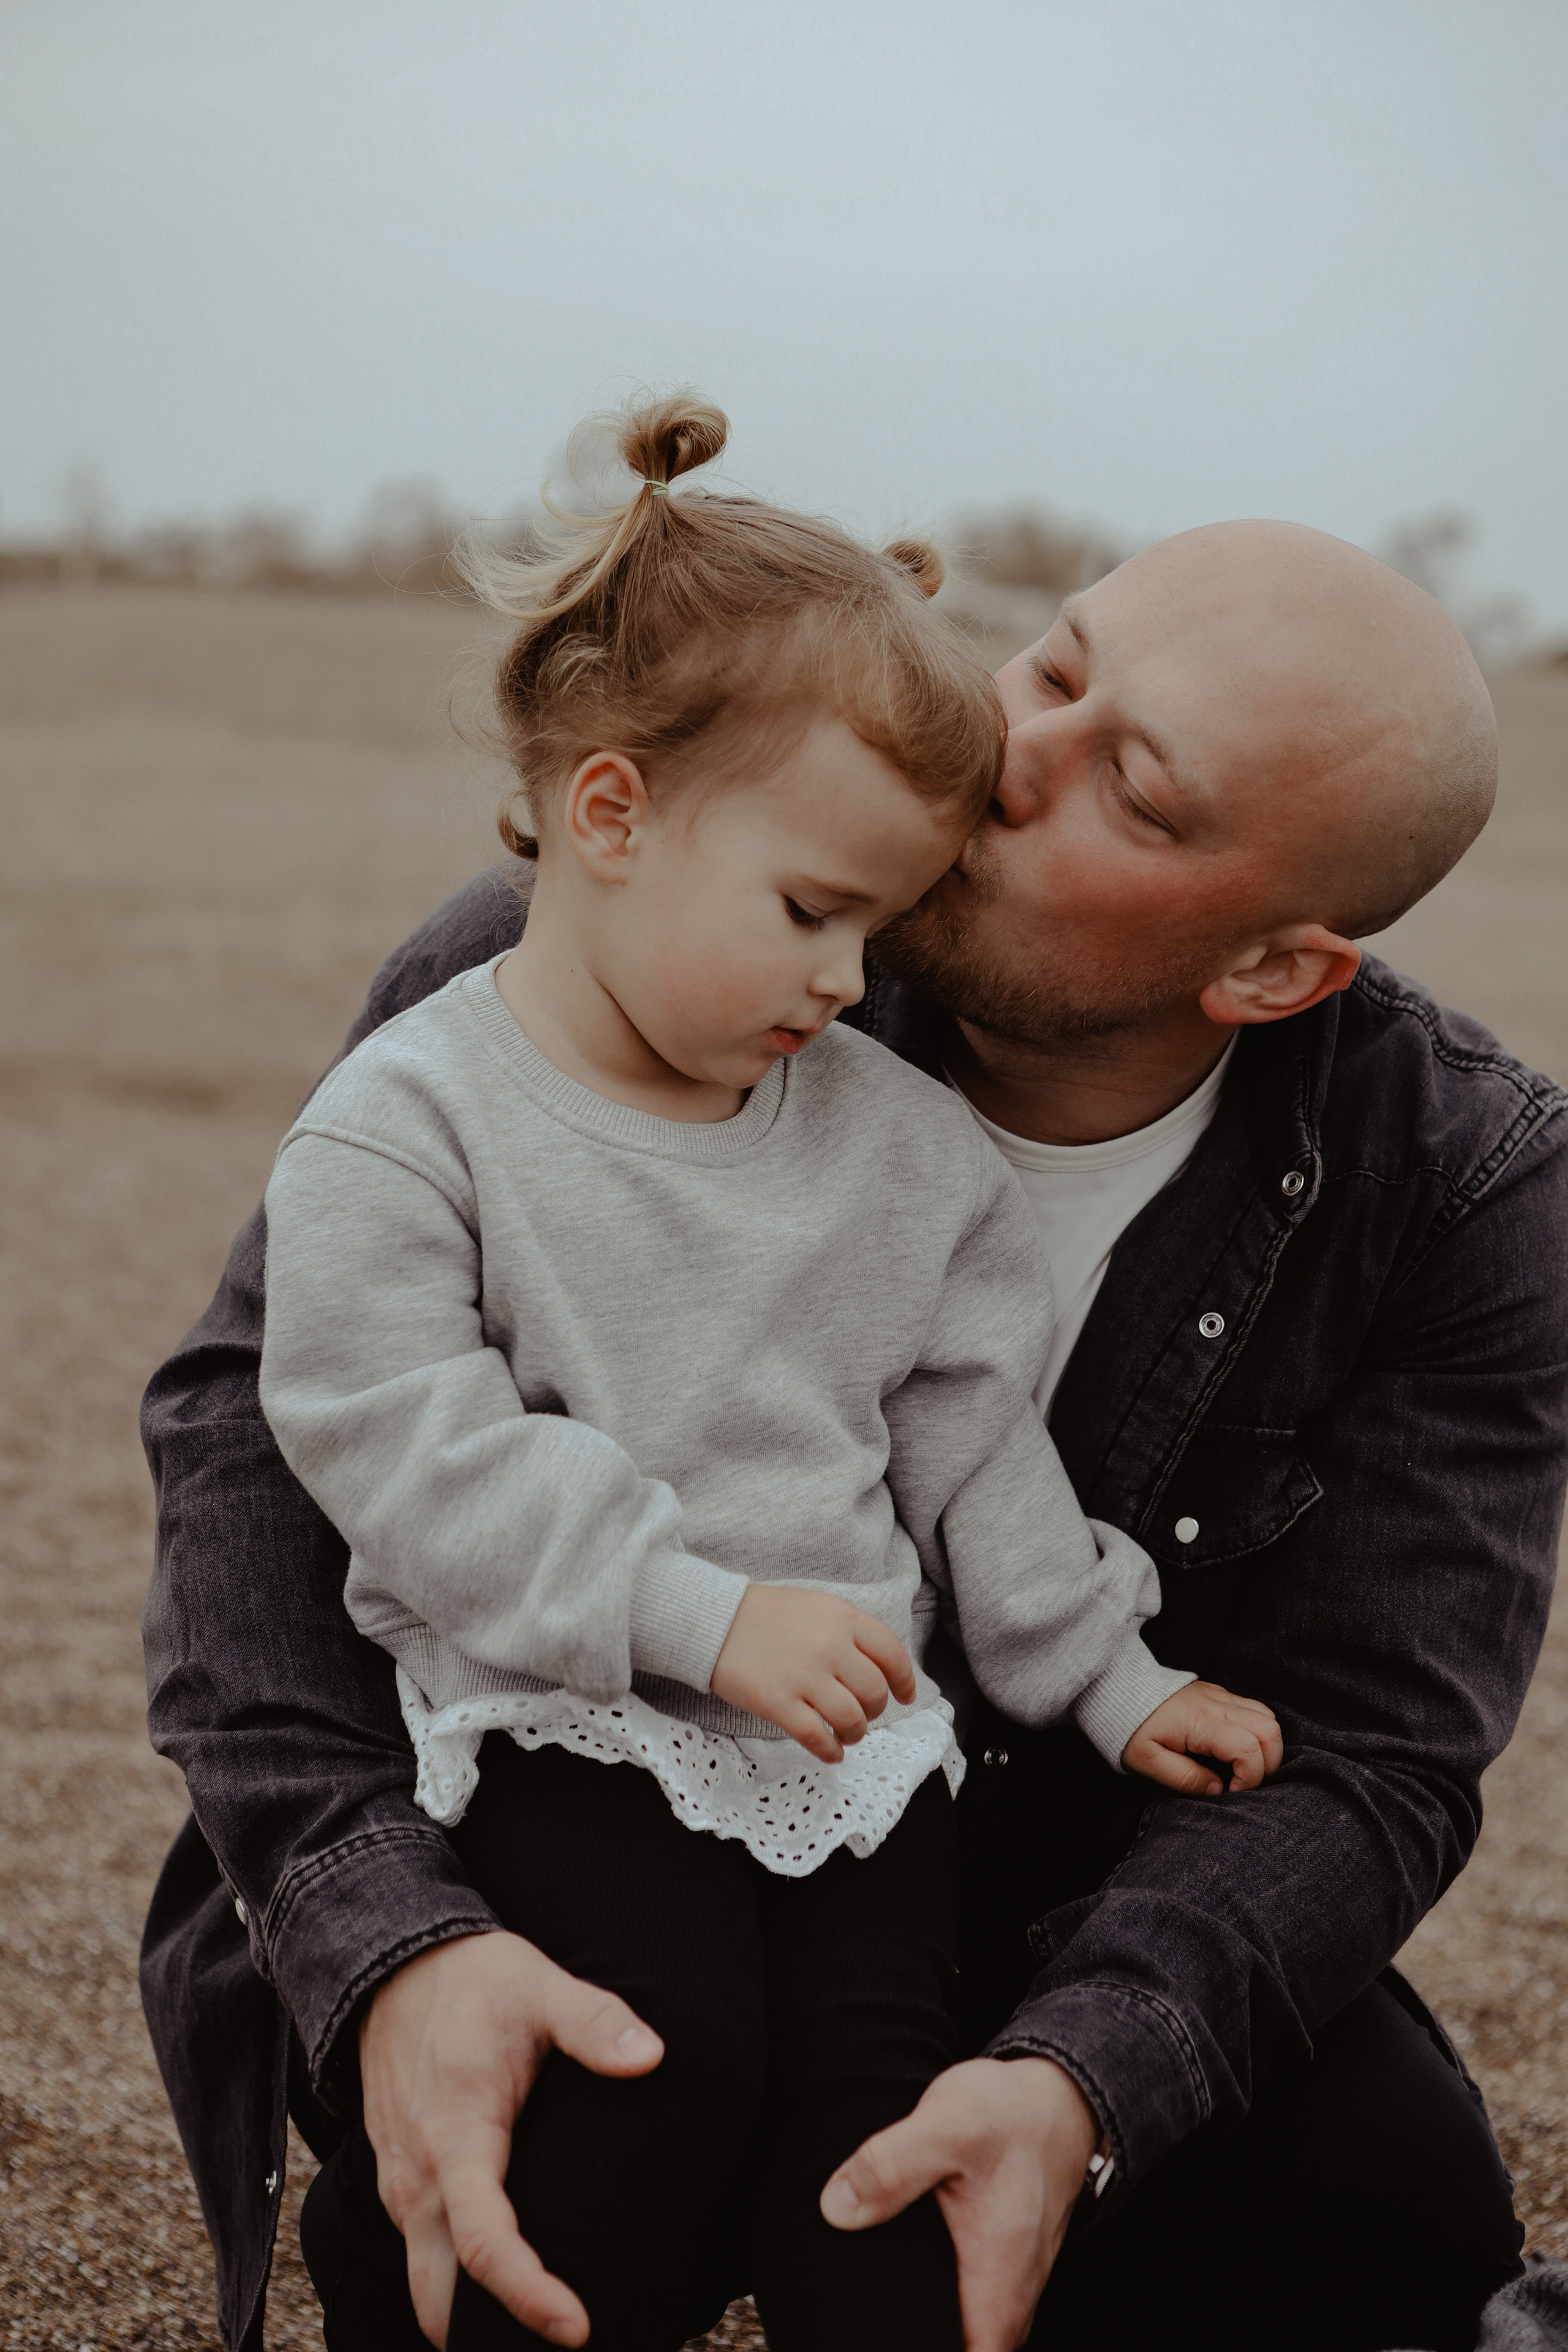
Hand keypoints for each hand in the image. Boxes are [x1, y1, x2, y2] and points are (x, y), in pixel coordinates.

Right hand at [359, 1929, 662, 2346]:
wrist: (392, 1966)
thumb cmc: (474, 1980)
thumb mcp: (539, 1986)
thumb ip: (594, 2022)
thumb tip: (652, 2056)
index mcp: (456, 2136)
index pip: (485, 2243)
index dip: (529, 2296)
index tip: (577, 2328)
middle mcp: (418, 2177)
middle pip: (440, 2298)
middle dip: (488, 2343)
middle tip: (561, 2351)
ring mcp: (401, 2186)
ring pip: (428, 2286)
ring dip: (471, 2324)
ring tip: (537, 2343)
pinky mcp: (400, 2183)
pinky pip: (423, 2257)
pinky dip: (457, 2290)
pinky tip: (504, 2294)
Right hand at [710, 1584, 915, 1762]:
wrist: (711, 1619)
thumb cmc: (764, 1615)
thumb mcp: (815, 1607)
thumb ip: (847, 1632)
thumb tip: (877, 1668)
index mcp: (841, 1618)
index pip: (891, 1653)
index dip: (904, 1680)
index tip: (905, 1695)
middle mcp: (829, 1646)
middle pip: (874, 1692)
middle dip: (875, 1710)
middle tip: (864, 1715)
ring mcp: (803, 1676)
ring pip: (851, 1719)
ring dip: (855, 1733)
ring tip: (846, 1735)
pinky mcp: (777, 1703)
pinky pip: (817, 1738)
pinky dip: (830, 1751)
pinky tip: (830, 1752)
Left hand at [820, 2054, 1097, 2351]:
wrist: (1058, 2099)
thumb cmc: (1010, 2114)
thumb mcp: (946, 2124)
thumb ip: (891, 2167)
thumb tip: (836, 2209)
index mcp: (1001, 2277)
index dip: (920, 2349)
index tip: (884, 2337)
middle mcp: (1014, 2294)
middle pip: (968, 2351)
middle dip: (919, 2342)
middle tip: (869, 2324)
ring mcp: (1013, 2284)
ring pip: (972, 2336)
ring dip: (933, 2329)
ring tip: (883, 2306)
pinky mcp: (1005, 2266)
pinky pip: (975, 2310)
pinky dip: (947, 2307)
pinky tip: (909, 2283)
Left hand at [1122, 1680, 1283, 1794]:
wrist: (1117, 1689)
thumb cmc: (1130, 1727)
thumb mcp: (1147, 1761)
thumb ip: (1186, 1779)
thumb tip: (1219, 1789)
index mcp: (1201, 1721)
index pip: (1248, 1748)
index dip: (1250, 1778)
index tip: (1231, 1792)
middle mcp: (1218, 1703)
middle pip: (1269, 1729)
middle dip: (1269, 1763)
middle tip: (1245, 1782)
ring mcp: (1221, 1695)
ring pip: (1267, 1716)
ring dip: (1266, 1746)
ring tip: (1243, 1767)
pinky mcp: (1219, 1693)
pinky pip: (1254, 1709)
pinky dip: (1257, 1732)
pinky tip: (1236, 1748)